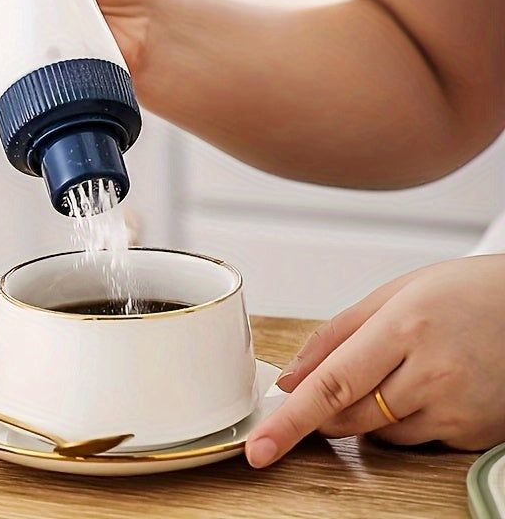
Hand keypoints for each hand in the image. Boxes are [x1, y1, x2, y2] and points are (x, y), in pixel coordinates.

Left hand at [245, 254, 504, 467]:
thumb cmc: (465, 292)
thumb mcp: (394, 293)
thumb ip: (336, 335)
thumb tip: (292, 376)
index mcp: (405, 328)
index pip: (332, 384)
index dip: (290, 420)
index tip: (261, 445)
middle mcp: (433, 373)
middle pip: (350, 416)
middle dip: (324, 410)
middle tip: (327, 386)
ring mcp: (458, 409)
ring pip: (380, 434)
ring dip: (367, 412)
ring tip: (398, 368)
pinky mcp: (475, 435)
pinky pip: (417, 440)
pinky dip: (405, 420)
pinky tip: (426, 384)